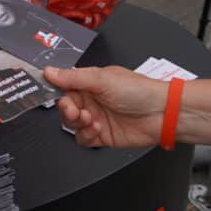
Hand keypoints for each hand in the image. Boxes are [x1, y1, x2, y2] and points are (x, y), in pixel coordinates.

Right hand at [45, 66, 167, 148]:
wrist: (161, 113)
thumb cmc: (139, 90)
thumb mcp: (102, 79)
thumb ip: (73, 77)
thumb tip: (49, 71)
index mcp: (89, 82)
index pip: (63, 86)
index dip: (55, 91)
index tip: (49, 93)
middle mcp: (91, 100)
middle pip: (64, 107)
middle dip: (66, 109)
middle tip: (74, 109)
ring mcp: (96, 118)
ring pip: (71, 124)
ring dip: (76, 122)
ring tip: (88, 118)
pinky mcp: (102, 136)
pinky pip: (82, 139)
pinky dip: (85, 135)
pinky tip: (95, 128)